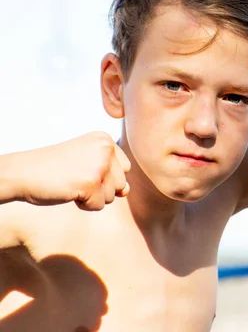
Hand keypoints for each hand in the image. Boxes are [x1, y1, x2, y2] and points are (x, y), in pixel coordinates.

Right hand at [11, 132, 130, 210]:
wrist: (22, 172)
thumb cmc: (55, 168)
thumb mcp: (88, 162)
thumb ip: (112, 174)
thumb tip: (126, 191)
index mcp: (105, 139)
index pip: (125, 168)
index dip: (105, 175)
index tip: (82, 167)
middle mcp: (105, 149)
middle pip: (121, 183)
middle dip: (100, 187)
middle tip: (75, 176)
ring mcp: (99, 165)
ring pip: (112, 196)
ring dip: (92, 196)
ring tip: (72, 182)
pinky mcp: (91, 183)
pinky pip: (98, 206)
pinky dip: (84, 205)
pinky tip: (69, 191)